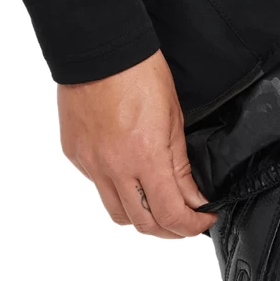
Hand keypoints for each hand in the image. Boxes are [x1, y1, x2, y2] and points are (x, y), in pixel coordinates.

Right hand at [58, 50, 215, 237]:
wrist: (101, 50)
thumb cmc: (141, 74)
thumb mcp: (174, 120)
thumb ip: (180, 165)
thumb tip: (192, 196)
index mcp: (145, 157)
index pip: (171, 214)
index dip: (192, 225)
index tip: (204, 218)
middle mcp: (114, 168)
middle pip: (143, 224)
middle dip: (169, 230)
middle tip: (185, 221)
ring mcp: (91, 164)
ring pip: (117, 213)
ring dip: (141, 217)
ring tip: (158, 205)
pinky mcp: (75, 155)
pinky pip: (98, 187)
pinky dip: (117, 190)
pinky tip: (130, 176)